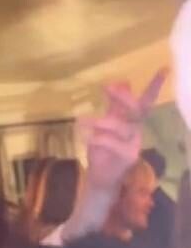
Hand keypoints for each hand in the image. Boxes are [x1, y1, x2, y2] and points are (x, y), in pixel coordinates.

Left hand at [78, 68, 167, 189]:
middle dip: (124, 98)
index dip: (154, 86)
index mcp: (132, 121)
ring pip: (122, 127)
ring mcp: (135, 144)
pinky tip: (87, 137)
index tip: (164, 69)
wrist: (99, 178)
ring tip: (83, 121)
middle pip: (138, 110)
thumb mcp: (104, 125)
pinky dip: (99, 139)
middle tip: (108, 87)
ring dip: (102, 122)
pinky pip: (114, 143)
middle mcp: (136, 130)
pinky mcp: (129, 156)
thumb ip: (113, 107)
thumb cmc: (102, 151)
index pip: (146, 101)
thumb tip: (120, 83)